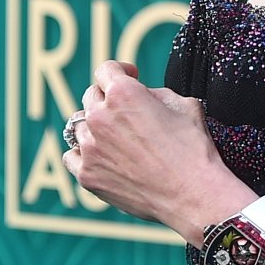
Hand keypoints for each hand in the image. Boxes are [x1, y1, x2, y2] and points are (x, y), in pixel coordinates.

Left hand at [62, 59, 252, 241]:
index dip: (121, 71)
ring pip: (80, 126)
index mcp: (123, 93)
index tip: (130, 77)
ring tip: (116, 138)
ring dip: (95, 127)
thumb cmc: (193, 150)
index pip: (106, 70)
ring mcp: (90, 148)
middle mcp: (100, 117)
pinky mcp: (87, 175)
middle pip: (91, 96)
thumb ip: (154, 93)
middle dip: (108, 98)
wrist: (193, 195)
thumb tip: (142, 95)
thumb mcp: (183, 104)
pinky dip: (82, 154)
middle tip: (125, 111)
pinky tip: (98, 156)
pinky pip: (71, 157)